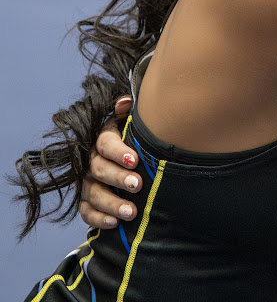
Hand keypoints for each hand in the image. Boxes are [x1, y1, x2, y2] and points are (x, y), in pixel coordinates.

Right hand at [79, 96, 139, 228]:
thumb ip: (130, 110)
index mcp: (104, 139)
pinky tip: (115, 223)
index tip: (135, 160)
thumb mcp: (133, 121)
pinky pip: (87, 212)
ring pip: (93, 193)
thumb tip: (125, 102)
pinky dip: (99, 219)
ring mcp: (89, 182)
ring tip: (131, 211)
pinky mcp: (88, 201)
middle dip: (118, 178)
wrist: (134, 158)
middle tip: (138, 184)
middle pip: (99, 169)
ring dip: (112, 203)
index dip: (119, 152)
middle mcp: (93, 160)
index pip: (106, 144)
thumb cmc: (137, 137)